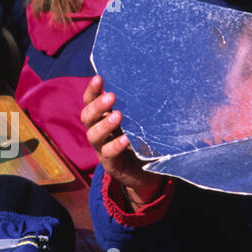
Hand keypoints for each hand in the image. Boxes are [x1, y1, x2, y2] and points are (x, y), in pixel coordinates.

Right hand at [81, 75, 165, 207]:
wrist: (147, 173)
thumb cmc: (145, 140)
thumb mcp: (142, 121)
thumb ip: (143, 106)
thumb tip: (164, 82)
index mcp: (103, 117)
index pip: (90, 101)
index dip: (92, 90)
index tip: (100, 78)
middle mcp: (99, 131)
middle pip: (87, 117)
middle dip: (97, 106)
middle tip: (112, 97)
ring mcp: (102, 148)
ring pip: (93, 135)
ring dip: (104, 124)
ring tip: (118, 116)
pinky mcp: (110, 164)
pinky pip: (108, 154)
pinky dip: (115, 146)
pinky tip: (126, 140)